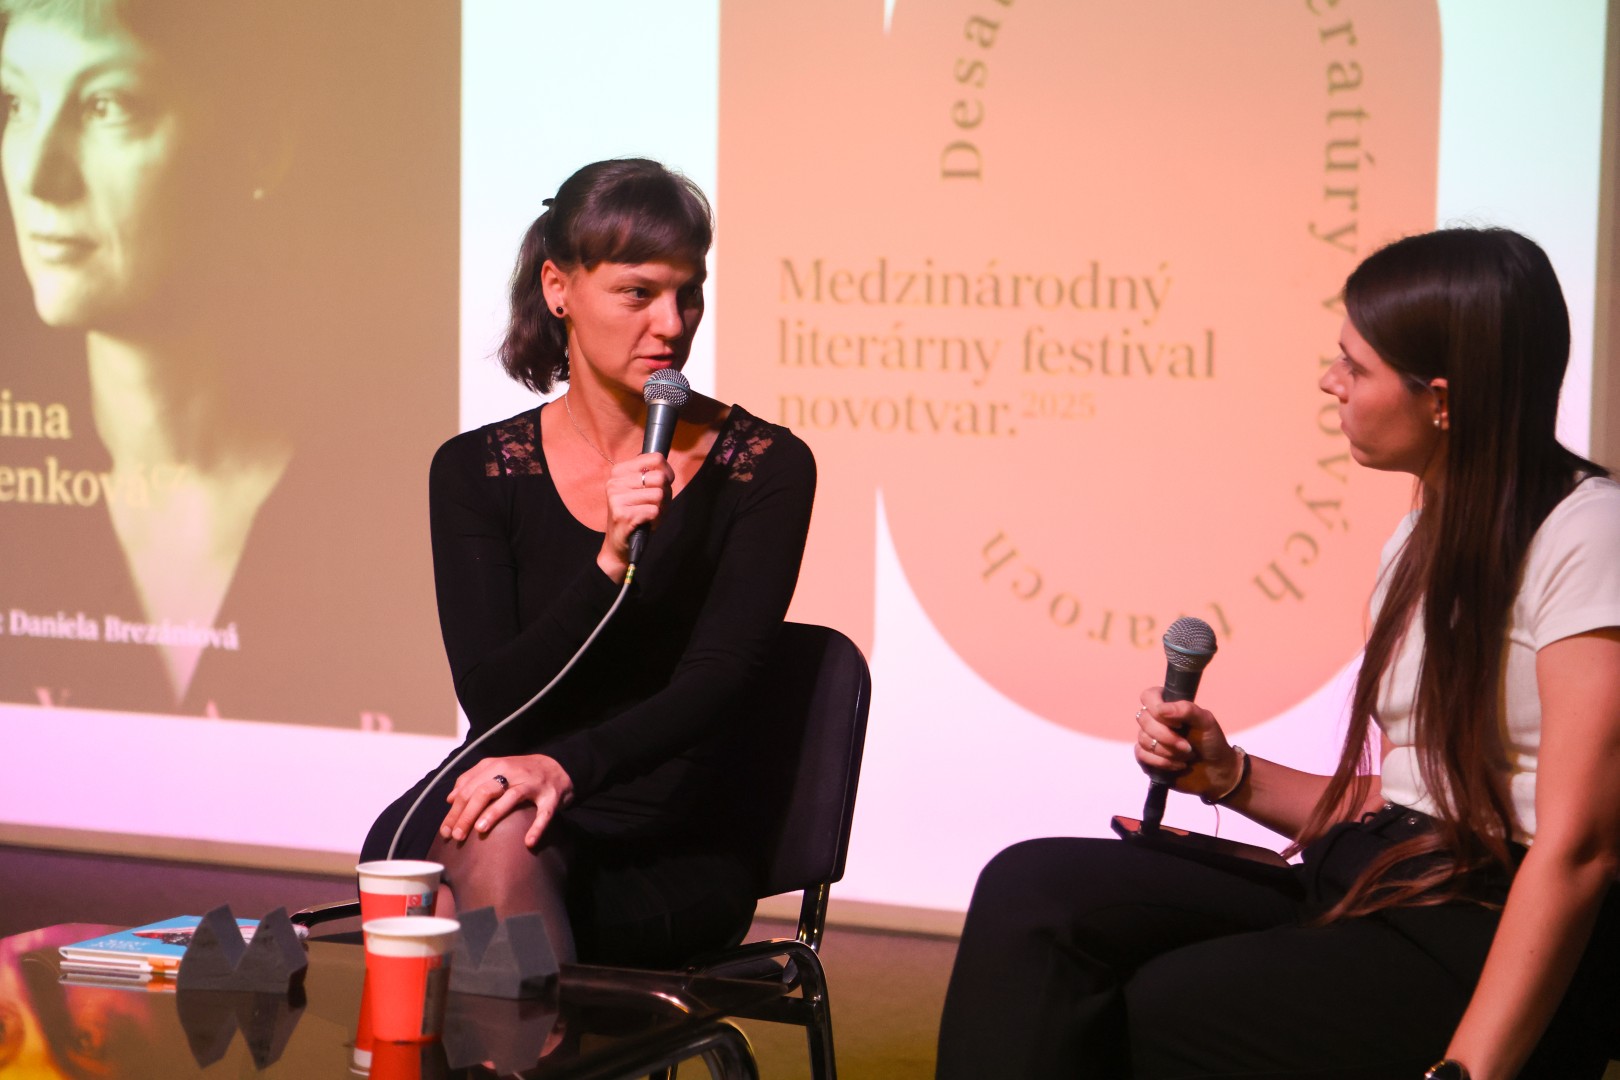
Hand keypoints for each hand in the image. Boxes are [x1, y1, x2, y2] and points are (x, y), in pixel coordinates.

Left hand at [440, 754, 573, 846]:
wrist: (557, 767)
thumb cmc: (521, 773)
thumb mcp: (496, 770)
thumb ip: (472, 780)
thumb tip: (450, 798)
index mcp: (496, 766)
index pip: (469, 788)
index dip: (455, 810)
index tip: (445, 831)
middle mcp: (513, 772)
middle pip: (485, 791)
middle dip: (468, 814)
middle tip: (457, 836)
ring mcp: (533, 784)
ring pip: (511, 797)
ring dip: (494, 813)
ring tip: (480, 830)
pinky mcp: (551, 797)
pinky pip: (544, 813)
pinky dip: (537, 827)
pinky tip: (528, 841)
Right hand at [597, 452, 673, 580]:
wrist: (619, 544)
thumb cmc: (637, 514)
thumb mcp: (644, 490)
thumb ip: (654, 476)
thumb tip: (666, 472)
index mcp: (619, 471)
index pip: (656, 458)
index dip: (668, 472)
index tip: (664, 484)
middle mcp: (615, 482)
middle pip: (659, 478)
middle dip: (665, 494)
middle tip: (655, 505)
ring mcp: (616, 498)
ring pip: (658, 495)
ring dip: (660, 509)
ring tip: (649, 515)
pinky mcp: (622, 514)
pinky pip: (654, 511)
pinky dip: (655, 520)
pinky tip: (646, 523)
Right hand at [1133, 686, 1241, 800]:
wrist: (1216, 770)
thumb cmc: (1211, 742)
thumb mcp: (1206, 721)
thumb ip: (1186, 710)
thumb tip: (1161, 709)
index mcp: (1168, 706)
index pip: (1148, 696)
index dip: (1157, 709)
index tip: (1179, 723)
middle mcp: (1155, 720)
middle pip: (1143, 719)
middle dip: (1167, 737)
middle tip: (1187, 746)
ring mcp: (1149, 738)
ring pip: (1143, 739)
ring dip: (1168, 751)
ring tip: (1186, 756)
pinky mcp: (1147, 757)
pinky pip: (1142, 755)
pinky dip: (1162, 762)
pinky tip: (1177, 764)